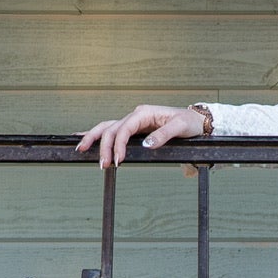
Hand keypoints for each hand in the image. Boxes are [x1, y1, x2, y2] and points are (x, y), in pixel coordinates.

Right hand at [76, 104, 207, 169]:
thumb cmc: (188, 122)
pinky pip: (112, 130)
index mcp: (144, 113)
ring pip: (107, 128)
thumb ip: (163, 135)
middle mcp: (135, 115)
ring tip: (81, 150)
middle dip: (103, 146)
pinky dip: (98, 134)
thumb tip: (146, 145)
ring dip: (94, 139)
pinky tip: (85, 138)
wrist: (195, 120)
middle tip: (102, 164)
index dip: (118, 145)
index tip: (118, 160)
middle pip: (110, 128)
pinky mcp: (133, 129)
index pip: (124, 128)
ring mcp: (133, 121)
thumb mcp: (180, 127)